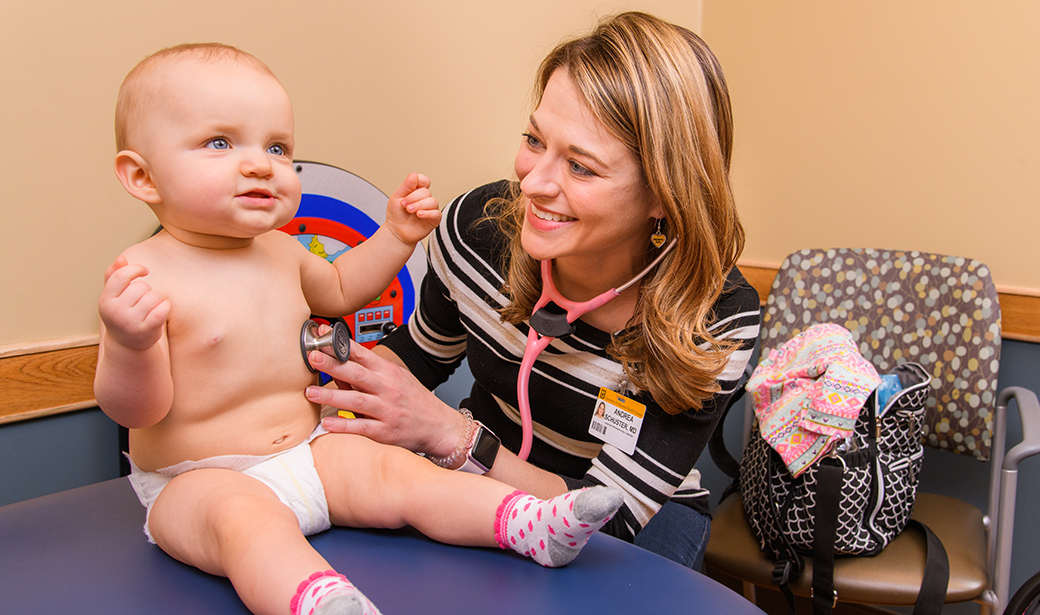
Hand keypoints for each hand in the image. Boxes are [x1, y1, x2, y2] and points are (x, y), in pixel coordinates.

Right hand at [98, 256, 170, 349]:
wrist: (127, 344)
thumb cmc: (122, 313)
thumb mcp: (113, 296)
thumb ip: (114, 275)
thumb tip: (121, 258)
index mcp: (105, 300)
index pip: (121, 276)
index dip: (135, 268)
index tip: (144, 270)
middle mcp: (115, 312)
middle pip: (141, 286)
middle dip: (147, 289)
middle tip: (143, 300)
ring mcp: (130, 322)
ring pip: (154, 296)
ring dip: (157, 299)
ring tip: (150, 308)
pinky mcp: (146, 330)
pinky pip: (163, 308)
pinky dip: (166, 306)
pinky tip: (162, 310)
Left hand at [305, 341, 465, 456]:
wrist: (440, 426)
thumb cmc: (415, 401)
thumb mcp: (395, 380)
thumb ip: (366, 374)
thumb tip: (336, 367)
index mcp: (388, 372)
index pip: (361, 353)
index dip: (340, 345)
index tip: (321, 338)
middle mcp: (387, 388)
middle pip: (356, 373)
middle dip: (332, 364)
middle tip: (312, 357)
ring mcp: (387, 410)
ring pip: (356, 399)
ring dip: (331, 395)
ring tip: (310, 392)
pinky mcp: (386, 431)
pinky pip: (362, 427)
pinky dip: (344, 425)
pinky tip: (327, 423)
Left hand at [385, 172, 440, 245]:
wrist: (396, 232)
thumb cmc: (396, 215)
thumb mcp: (396, 197)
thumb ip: (406, 186)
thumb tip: (413, 175)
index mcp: (416, 191)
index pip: (424, 180)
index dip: (418, 182)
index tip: (408, 190)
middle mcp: (425, 199)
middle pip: (426, 192)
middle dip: (413, 198)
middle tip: (405, 205)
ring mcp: (430, 209)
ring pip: (432, 201)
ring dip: (419, 205)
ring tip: (410, 210)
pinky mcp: (434, 219)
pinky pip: (436, 213)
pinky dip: (427, 213)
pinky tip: (419, 215)